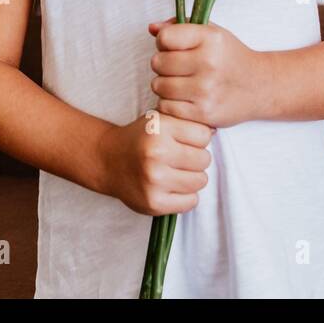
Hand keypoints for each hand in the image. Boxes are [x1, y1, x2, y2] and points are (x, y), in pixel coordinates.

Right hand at [98, 112, 212, 216]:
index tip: (186, 142)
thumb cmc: (140, 138)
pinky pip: (191, 202)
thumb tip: (215, 132)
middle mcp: (156, 154)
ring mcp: (154, 180)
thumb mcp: (159, 119)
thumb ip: (186, 122)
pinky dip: (186, 196)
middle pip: (204, 159)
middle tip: (181, 159)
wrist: (108, 160)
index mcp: (159, 129)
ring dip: (193, 178)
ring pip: (201, 181)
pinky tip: (172, 187)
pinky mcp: (154, 202)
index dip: (198, 139)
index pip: (204, 136)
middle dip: (197, 159)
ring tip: (177, 173)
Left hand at [146, 18, 258, 128]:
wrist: (259, 87)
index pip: (164, 38)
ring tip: (181, 82)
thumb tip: (152, 28)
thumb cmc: (230, 57)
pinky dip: (170, 103)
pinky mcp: (202, 113)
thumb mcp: (211, 33)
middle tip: (179, 67)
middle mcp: (208, 63)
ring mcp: (205, 90)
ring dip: (165, 84)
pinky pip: (165, 106)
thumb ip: (180, 27)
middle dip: (163, 64)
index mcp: (210, 39)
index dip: (164, 42)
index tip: (174, 47)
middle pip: (157, 62)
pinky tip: (185, 97)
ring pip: (158, 86)